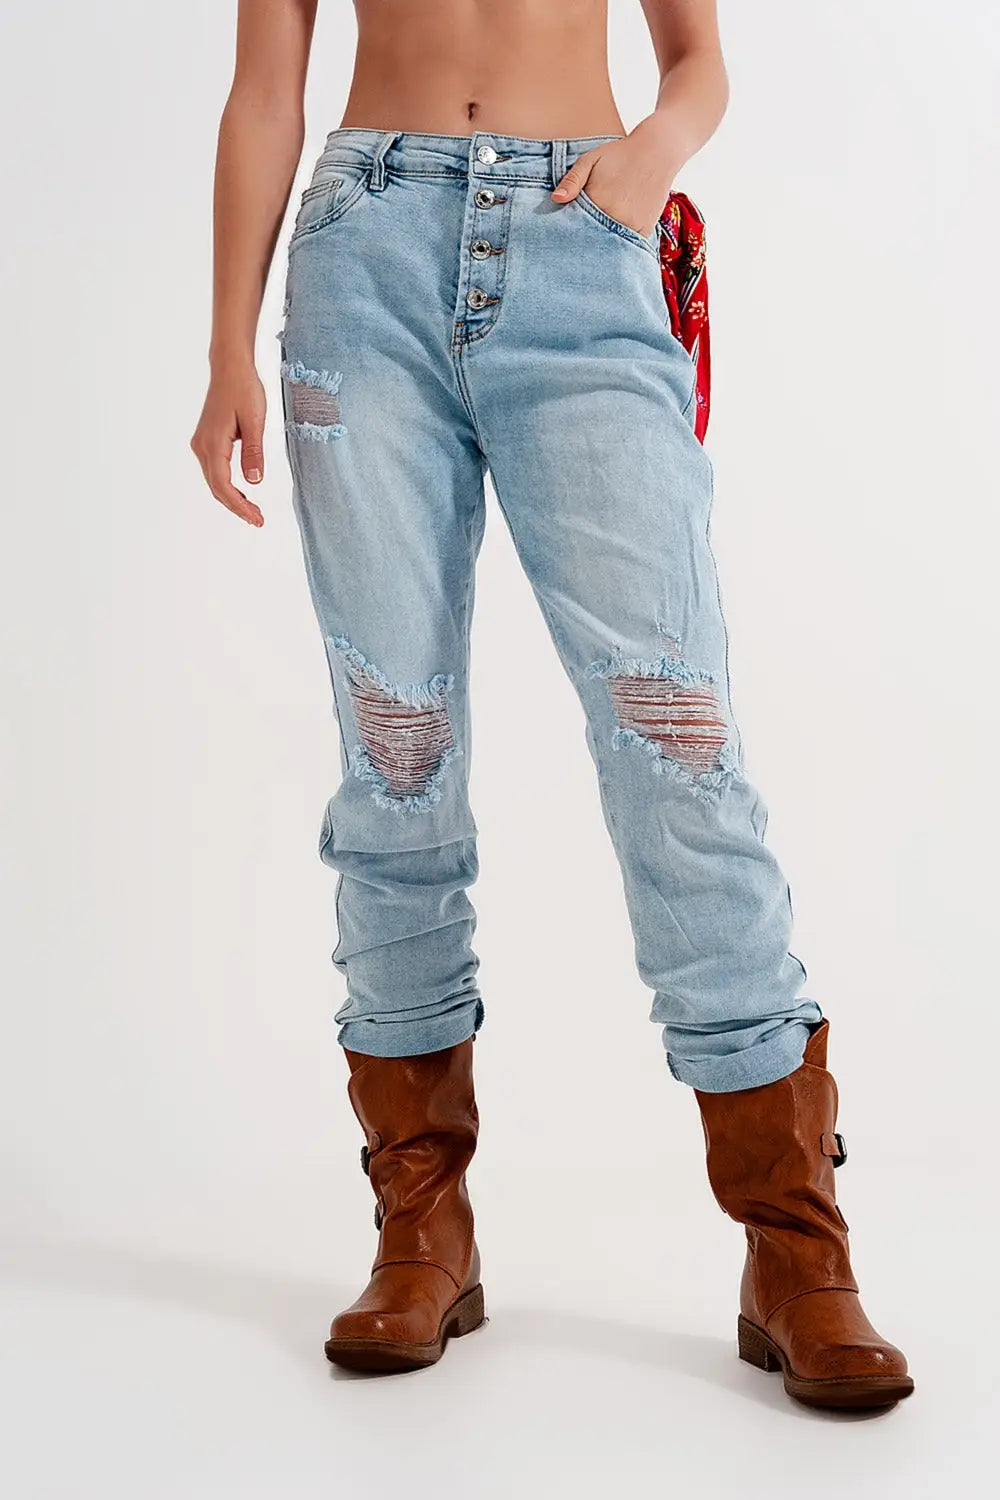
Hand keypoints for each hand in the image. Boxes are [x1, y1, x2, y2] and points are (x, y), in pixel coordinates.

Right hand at [190, 362, 266, 526]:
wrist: (230, 368)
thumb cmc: (244, 389)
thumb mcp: (255, 421)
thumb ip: (254, 452)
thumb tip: (254, 481)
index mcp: (213, 443)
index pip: (223, 486)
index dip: (239, 506)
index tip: (257, 519)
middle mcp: (202, 446)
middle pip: (216, 488)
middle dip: (236, 507)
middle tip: (258, 520)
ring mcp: (202, 443)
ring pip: (214, 481)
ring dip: (231, 499)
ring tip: (252, 512)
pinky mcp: (206, 441)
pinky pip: (215, 471)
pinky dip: (226, 486)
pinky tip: (241, 494)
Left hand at [551, 118, 681, 238]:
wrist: (657, 152)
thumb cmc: (619, 155)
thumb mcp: (590, 160)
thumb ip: (572, 180)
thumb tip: (556, 199)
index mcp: (598, 201)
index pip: (574, 227)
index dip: (567, 231)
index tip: (560, 235)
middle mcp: (615, 217)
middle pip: (591, 240)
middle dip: (582, 241)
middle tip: (574, 247)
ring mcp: (631, 226)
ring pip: (609, 246)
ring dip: (601, 246)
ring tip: (596, 241)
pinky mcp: (644, 231)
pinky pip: (627, 247)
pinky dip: (618, 246)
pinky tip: (611, 241)